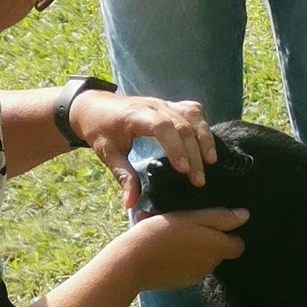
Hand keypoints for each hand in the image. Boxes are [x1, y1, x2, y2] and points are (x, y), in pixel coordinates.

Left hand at [71, 91, 215, 207]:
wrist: (95, 106)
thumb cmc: (100, 129)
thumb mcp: (106, 153)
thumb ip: (122, 175)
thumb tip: (131, 203)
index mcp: (136, 115)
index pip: (162, 127)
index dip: (175, 147)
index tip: (182, 171)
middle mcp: (155, 105)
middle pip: (182, 124)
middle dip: (194, 153)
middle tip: (198, 181)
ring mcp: (164, 102)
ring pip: (193, 114)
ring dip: (204, 138)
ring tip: (211, 163)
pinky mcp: (171, 105)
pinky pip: (193, 110)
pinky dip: (203, 126)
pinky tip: (207, 146)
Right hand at [123, 208, 246, 289]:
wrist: (132, 262)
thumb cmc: (161, 234)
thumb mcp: (190, 217)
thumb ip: (219, 217)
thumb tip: (245, 216)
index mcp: (216, 247)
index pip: (238, 245)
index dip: (229, 233)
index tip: (213, 223)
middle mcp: (210, 265)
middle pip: (218, 250)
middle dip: (207, 238)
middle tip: (184, 223)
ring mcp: (195, 276)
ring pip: (201, 258)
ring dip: (192, 247)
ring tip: (169, 233)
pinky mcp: (181, 282)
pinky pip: (187, 267)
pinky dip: (180, 259)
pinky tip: (163, 249)